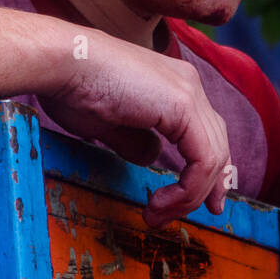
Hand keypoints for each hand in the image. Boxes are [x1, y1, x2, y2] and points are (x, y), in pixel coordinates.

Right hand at [39, 28, 231, 228]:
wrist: (62, 63)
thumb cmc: (73, 89)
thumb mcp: (109, 124)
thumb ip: (135, 140)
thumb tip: (151, 157)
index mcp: (174, 84)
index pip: (208, 133)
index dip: (209, 170)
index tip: (200, 202)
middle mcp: (189, 84)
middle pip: (217, 145)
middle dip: (209, 187)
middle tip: (194, 215)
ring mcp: (189, 93)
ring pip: (213, 157)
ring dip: (190, 196)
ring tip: (158, 214)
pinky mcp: (183, 106)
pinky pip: (203, 160)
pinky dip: (188, 189)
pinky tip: (161, 202)